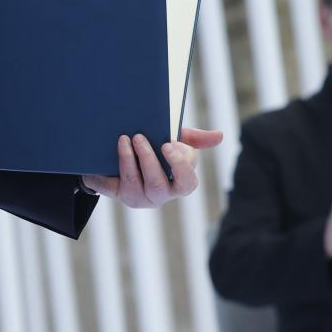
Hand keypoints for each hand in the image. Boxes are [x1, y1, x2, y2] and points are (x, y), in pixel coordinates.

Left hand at [80, 127, 222, 207]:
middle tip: (140, 136)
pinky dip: (111, 168)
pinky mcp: (119, 193)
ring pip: (136, 185)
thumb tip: (220, 135)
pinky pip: (114, 185)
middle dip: (149, 161)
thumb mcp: (175, 140)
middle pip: (159, 186)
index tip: (168, 144)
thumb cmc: (157, 149)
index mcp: (178, 182)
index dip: (179, 166)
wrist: (124, 158)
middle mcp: (160, 194)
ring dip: (130, 160)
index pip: (186, 182)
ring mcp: (138, 196)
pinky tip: (112, 150)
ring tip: (125, 139)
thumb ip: (194, 138)